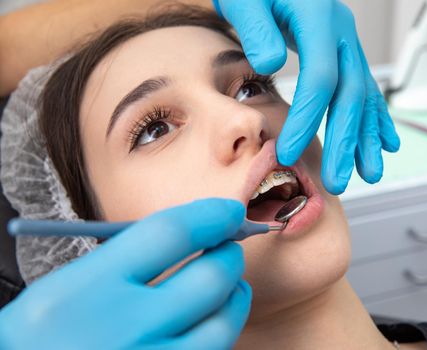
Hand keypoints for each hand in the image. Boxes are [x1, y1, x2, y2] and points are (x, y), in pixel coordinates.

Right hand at [0, 199, 250, 349]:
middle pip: (208, 279)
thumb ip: (128, 260)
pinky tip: (213, 319)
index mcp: (83, 292)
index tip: (231, 211)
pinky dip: (221, 329)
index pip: (169, 234)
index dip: (210, 216)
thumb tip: (199, 234)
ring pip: (222, 323)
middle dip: (229, 255)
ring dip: (235, 294)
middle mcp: (118, 333)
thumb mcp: (68, 288)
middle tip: (229, 247)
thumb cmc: (48, 334)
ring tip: (229, 284)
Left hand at [213, 0, 399, 193]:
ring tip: (371, 174)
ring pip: (364, 95)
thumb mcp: (245, 0)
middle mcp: (343, 31)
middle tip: (338, 182)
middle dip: (346, 141)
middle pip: (350, 93)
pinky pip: (366, 89)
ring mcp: (349, 43)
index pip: (320, 77)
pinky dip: (376, 118)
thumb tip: (270, 64)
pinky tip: (385, 144)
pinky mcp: (346, 55)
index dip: (307, 118)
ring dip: (368, 137)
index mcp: (319, 17)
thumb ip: (256, 29)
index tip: (287, 153)